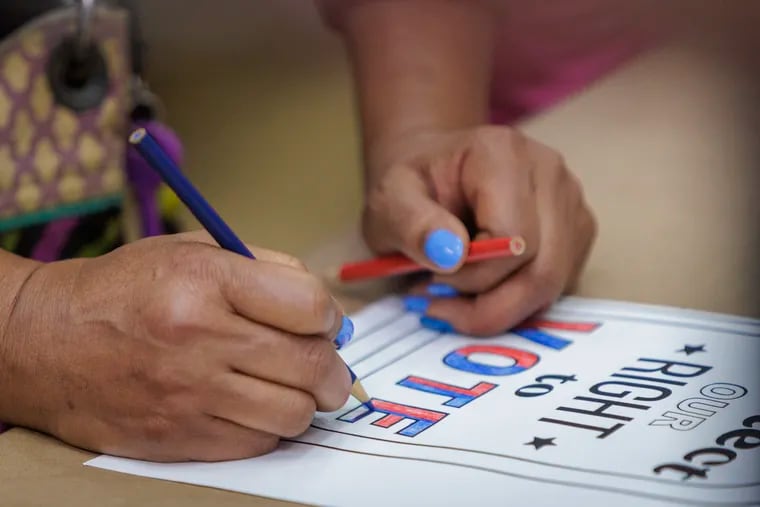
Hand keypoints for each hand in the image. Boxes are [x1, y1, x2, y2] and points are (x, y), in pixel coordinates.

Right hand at [1, 231, 352, 461]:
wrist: (48, 341)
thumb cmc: (128, 290)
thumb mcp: (195, 251)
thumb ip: (268, 271)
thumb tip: (329, 313)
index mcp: (207, 281)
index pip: (310, 306)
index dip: (329, 317)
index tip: (325, 324)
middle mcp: (200, 338)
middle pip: (312, 366)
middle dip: (334, 370)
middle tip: (329, 370)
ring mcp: (189, 394)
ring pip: (294, 413)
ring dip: (305, 402)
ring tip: (289, 388)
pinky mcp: (178, 436)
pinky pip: (258, 442)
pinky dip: (268, 426)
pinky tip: (252, 405)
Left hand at [362, 126, 596, 335]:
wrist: (434, 173)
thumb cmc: (413, 187)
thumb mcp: (389, 203)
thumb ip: (412, 225)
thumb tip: (452, 255)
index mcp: (503, 154)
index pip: (513, 240)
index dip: (473, 275)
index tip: (431, 277)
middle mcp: (550, 173)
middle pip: (544, 269)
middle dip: (490, 306)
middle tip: (441, 309)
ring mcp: (571, 202)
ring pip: (554, 284)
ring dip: (502, 308)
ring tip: (454, 299)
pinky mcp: (577, 232)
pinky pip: (557, 286)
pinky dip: (518, 302)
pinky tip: (481, 291)